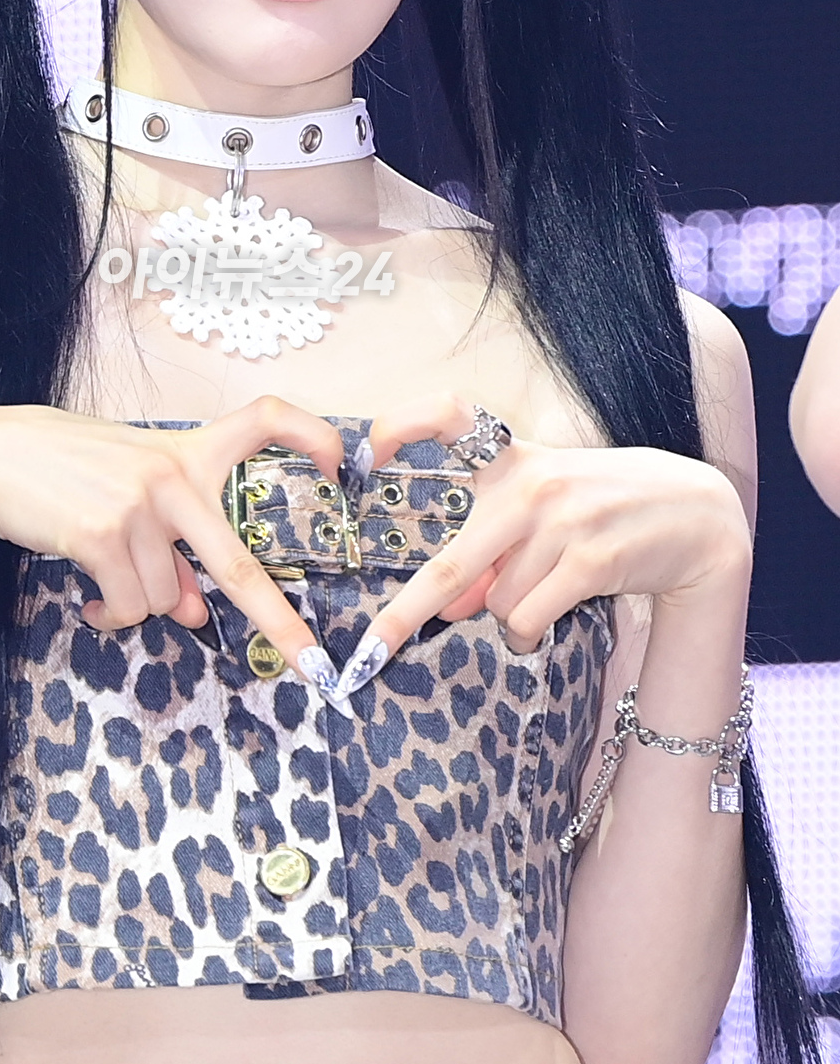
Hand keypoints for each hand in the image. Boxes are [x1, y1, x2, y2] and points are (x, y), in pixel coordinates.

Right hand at [0, 396, 343, 681]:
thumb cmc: (64, 472)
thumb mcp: (128, 494)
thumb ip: (170, 542)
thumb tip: (193, 611)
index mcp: (185, 451)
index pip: (263, 417)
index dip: (310, 434)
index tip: (342, 459)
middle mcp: (172, 475)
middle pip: (237, 561)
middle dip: (276, 619)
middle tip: (310, 660)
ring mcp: (140, 504)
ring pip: (165, 599)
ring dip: (138, 606)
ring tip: (105, 581)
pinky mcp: (104, 534)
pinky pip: (128, 606)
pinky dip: (111, 615)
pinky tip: (88, 598)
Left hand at [336, 394, 751, 696]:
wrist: (697, 516)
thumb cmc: (605, 509)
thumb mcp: (545, 512)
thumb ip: (493, 549)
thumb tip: (451, 606)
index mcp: (514, 458)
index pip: (449, 412)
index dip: (402, 425)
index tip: (367, 452)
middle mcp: (532, 484)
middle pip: (452, 565)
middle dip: (405, 614)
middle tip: (371, 651)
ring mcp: (562, 521)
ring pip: (498, 604)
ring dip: (510, 618)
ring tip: (545, 595)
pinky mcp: (590, 559)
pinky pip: (530, 620)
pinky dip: (530, 635)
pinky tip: (551, 619)